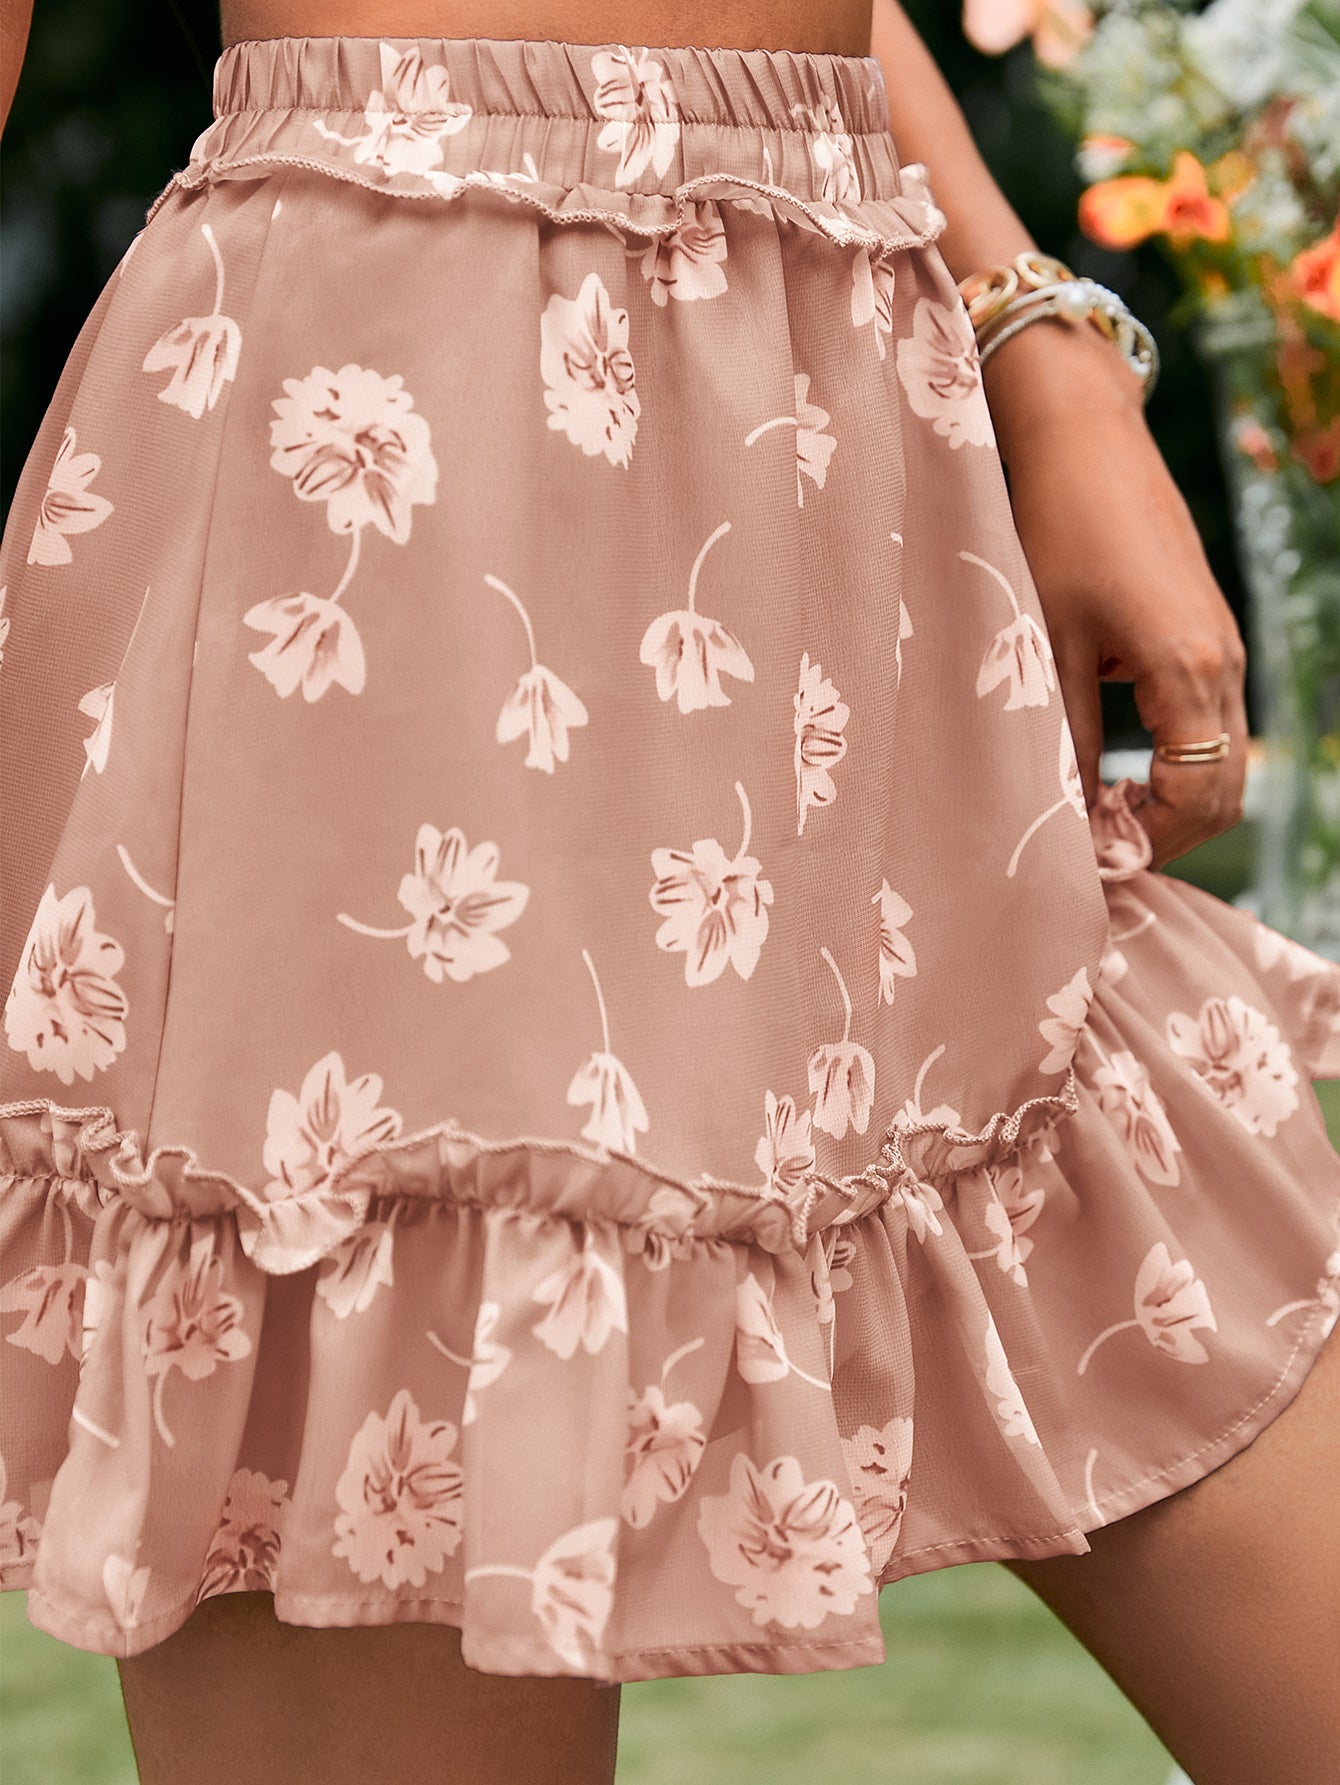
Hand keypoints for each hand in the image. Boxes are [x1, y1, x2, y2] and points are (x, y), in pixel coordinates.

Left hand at [986, 328, 1249, 872]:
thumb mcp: (1050, 642)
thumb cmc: (1058, 532)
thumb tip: (1066, 814)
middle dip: (1165, 835)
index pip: (1195, 798)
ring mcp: (1224, 652)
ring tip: (1099, 819)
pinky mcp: (1208, 639)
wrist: (1087, 444)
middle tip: (1095, 855)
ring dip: (1172, 805)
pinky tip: (1114, 772)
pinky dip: (1177, 768)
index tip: (1090, 861)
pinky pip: (1212, 729)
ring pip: (1224, 765)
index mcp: (1189, 671)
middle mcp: (1223, 666)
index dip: (1146, 842)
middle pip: (1223, 794)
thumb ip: (1065, 733)